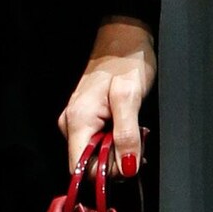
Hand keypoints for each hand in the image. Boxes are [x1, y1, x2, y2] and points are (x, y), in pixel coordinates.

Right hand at [60, 14, 156, 173]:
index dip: (106, 173)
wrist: (124, 38)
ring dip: (121, 151)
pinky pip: (100, 142)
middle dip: (118, 161)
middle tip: (140, 142)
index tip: (129, 161)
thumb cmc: (126, 62)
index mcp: (78, 122)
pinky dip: (119, 142)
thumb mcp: (129, 97)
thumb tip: (126, 169)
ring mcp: (79, 122)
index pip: (81, 169)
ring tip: (139, 132)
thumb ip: (126, 135)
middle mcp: (72, 125)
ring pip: (97, 155)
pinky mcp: (89, 119)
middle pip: (90, 164)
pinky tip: (132, 129)